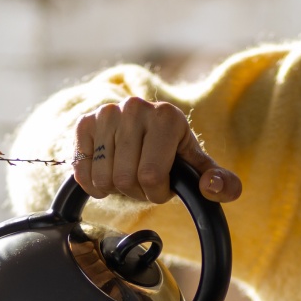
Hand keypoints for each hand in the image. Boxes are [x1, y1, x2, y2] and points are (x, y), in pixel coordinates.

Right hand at [72, 97, 242, 203]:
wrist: (142, 132)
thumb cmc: (172, 154)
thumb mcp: (197, 166)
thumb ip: (219, 181)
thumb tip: (214, 188)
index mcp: (167, 117)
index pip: (151, 176)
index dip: (156, 193)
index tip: (161, 186)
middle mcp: (136, 107)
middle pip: (125, 179)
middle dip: (135, 193)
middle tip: (142, 183)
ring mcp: (107, 113)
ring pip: (102, 178)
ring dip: (114, 189)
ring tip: (126, 175)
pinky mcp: (85, 122)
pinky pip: (82, 170)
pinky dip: (92, 184)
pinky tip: (105, 175)